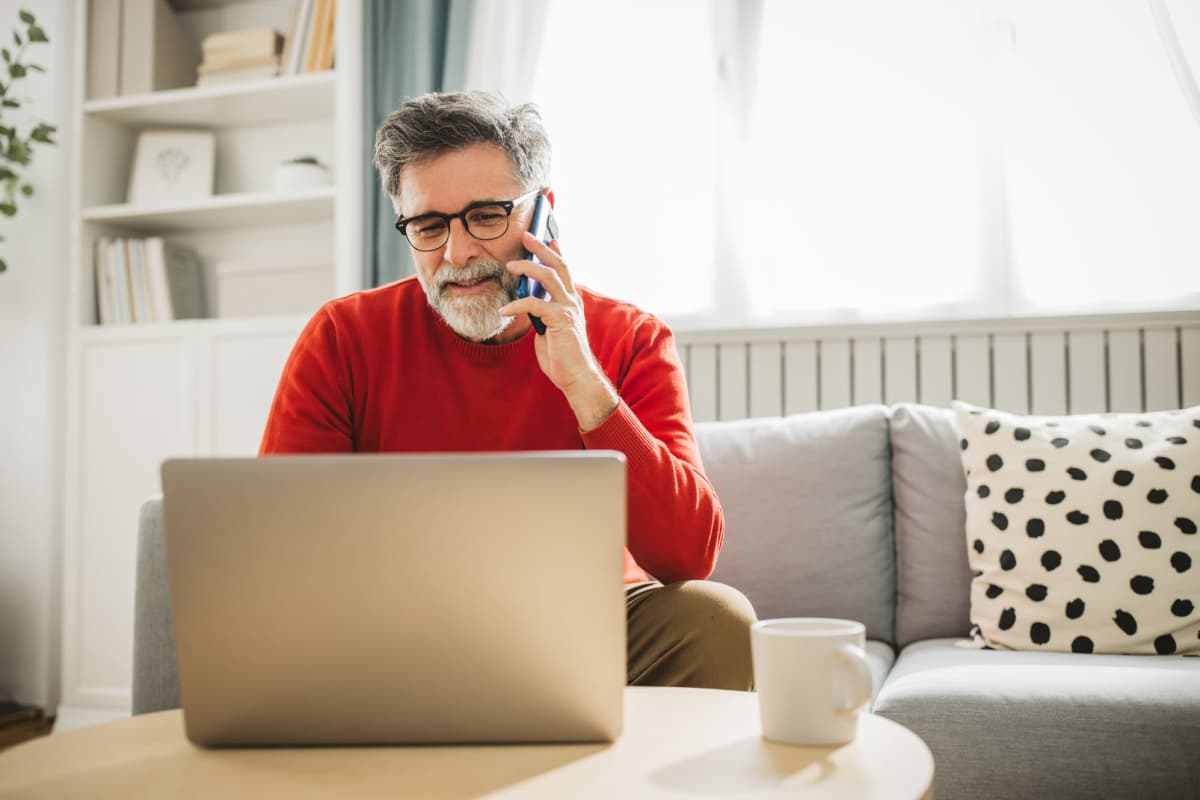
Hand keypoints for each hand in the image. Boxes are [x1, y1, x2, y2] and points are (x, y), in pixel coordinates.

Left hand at [499, 232, 618, 430]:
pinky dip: (517, 304)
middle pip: (558, 265)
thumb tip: (525, 300)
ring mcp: (568, 309)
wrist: (576, 377)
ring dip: (528, 268)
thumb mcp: (548, 328)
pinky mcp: (560, 320)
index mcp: (571, 301)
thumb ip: (540, 312)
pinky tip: (505, 310)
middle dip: (541, 248)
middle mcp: (572, 301)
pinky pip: (535, 304)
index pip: (564, 269)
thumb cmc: (561, 355)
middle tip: (525, 236)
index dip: (554, 251)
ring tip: (510, 266)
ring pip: (548, 277)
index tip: (545, 237)